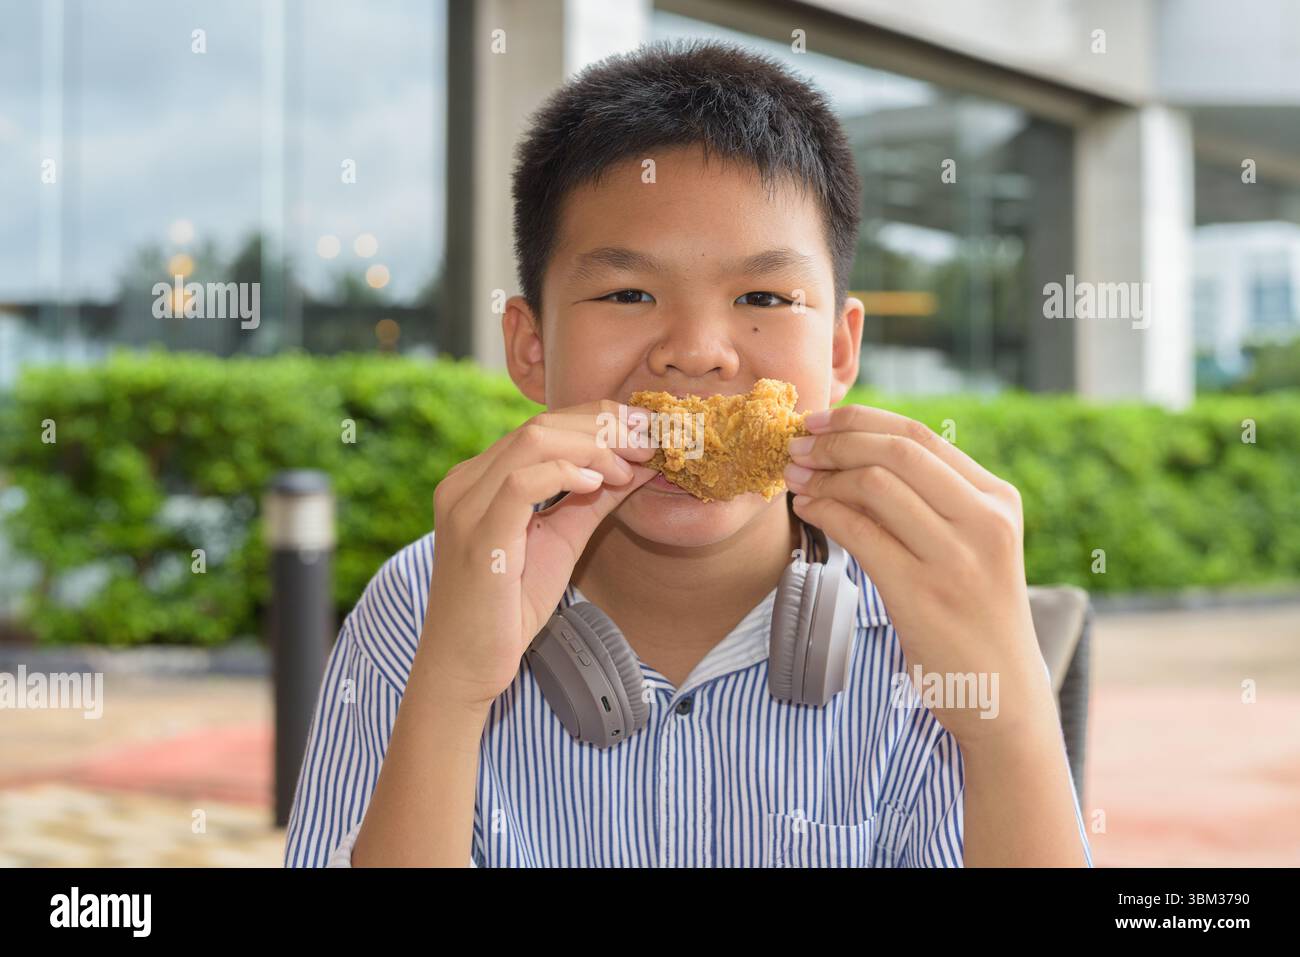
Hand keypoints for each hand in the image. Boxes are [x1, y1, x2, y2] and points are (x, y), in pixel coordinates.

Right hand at [420, 400, 656, 708]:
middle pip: (540, 424)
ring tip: (629, 468)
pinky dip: (565, 473)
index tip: (645, 432)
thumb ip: (593, 501)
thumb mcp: (561, 540)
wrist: (466, 667)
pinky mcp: (477, 535)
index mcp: (479, 479)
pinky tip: (598, 484)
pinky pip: (522, 483)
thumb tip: (639, 467)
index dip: (599, 419)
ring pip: (533, 442)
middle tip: (649, 443)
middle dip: (604, 426)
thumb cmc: (508, 609)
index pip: (543, 425)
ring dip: (594, 448)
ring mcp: (466, 506)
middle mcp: (465, 482)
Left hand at [783, 404, 1055, 747]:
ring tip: (796, 477)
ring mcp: (956, 558)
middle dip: (836, 441)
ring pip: (876, 485)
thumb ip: (932, 502)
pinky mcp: (923, 594)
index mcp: (998, 499)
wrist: (1002, 694)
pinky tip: (807, 511)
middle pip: (897, 451)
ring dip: (824, 475)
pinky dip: (824, 512)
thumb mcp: (971, 546)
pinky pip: (861, 533)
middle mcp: (984, 521)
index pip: (921, 435)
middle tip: (796, 445)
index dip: (861, 421)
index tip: (819, 422)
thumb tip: (855, 455)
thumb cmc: (973, 615)